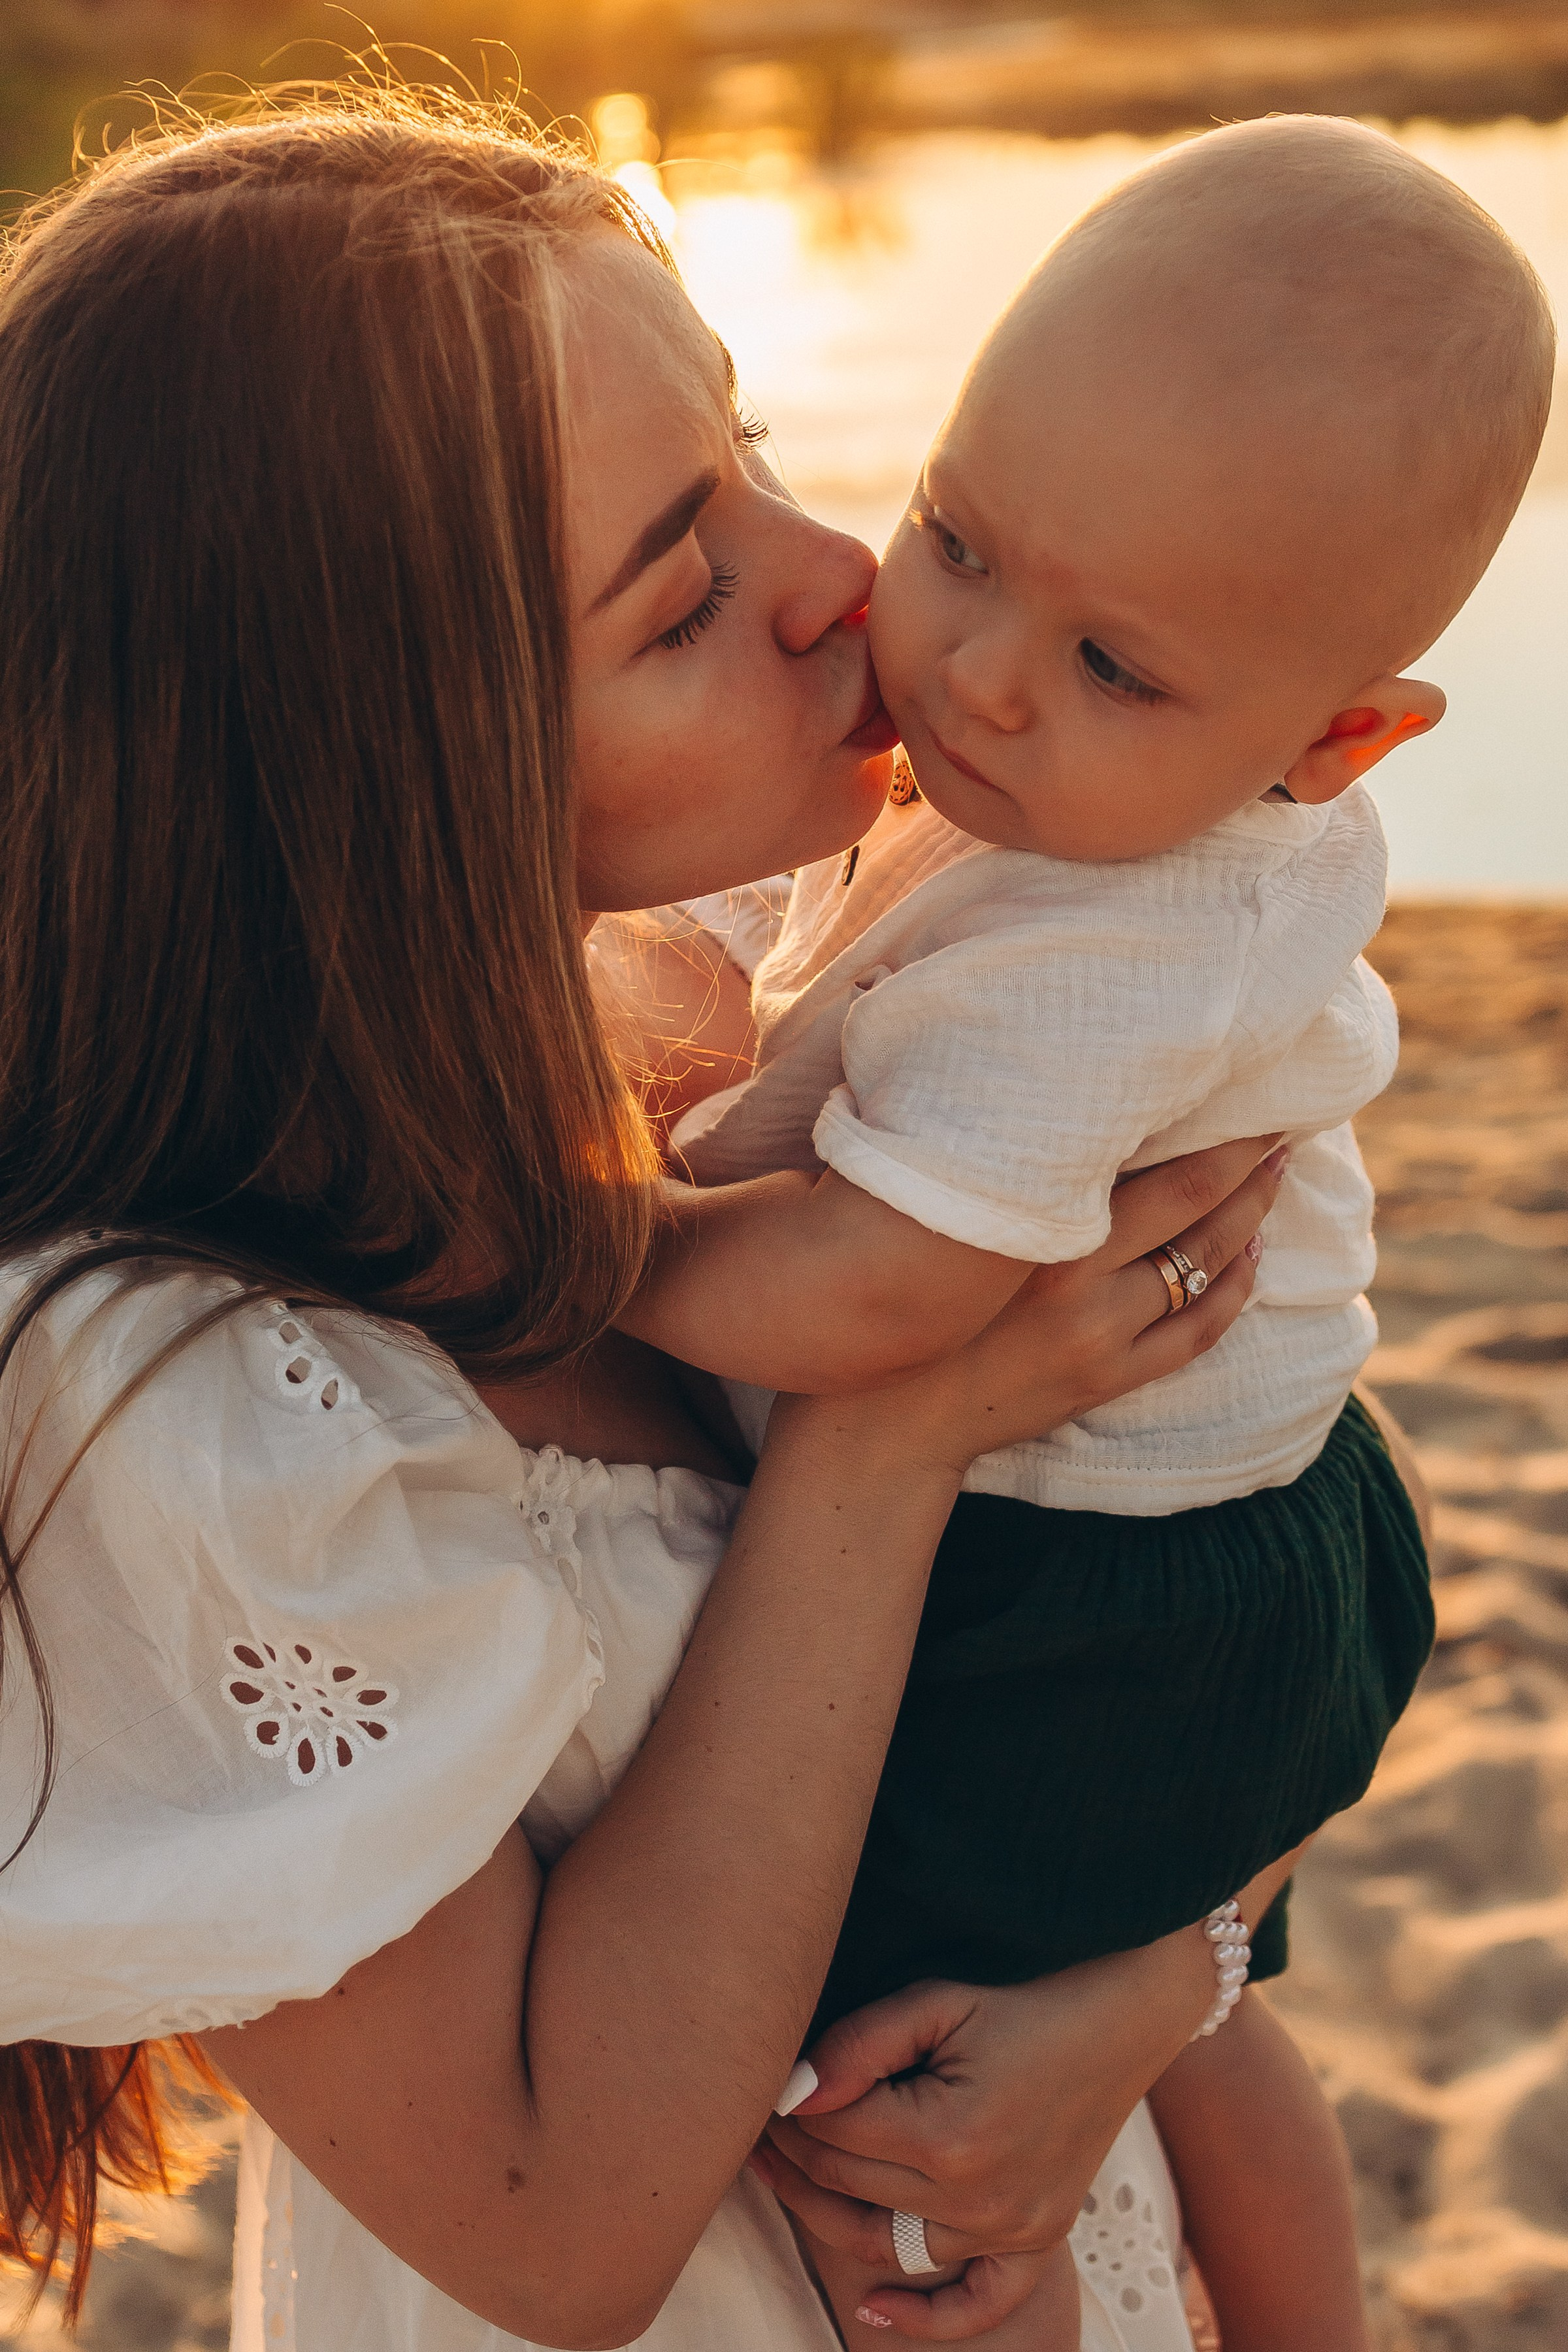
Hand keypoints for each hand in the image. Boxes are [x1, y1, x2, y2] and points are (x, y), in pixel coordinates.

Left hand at [757, 1848, 1302, 2329]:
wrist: (1121, 2016)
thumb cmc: (1022, 1996)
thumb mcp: (937, 1999)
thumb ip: (860, 2044)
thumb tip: (791, 2092)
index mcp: (949, 2134)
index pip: (833, 2134)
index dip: (788, 2108)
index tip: (761, 2085)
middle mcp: (978, 2198)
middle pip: (850, 2185)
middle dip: (795, 2153)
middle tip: (754, 2125)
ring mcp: (1010, 2228)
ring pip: (885, 2240)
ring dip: (825, 2211)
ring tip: (782, 2176)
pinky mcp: (1034, 2240)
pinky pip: (974, 2302)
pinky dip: (924, 2318)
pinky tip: (871, 2310)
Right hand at [794, 1134, 1287, 1479]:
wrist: (881, 1423)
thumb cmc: (884, 1292)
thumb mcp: (917, 1210)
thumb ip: (962, 1144)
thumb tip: (973, 1059)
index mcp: (1036, 1230)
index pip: (1159, 1166)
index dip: (1214, 1128)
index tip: (1244, 1085)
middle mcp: (1080, 1282)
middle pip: (1197, 1207)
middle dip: (1249, 1160)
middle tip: (1284, 1119)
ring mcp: (1102, 1338)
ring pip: (1207, 1266)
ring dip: (1251, 1216)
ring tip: (1276, 1171)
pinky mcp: (1108, 1380)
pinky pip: (1198, 1331)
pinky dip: (1235, 1288)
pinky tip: (1252, 1253)